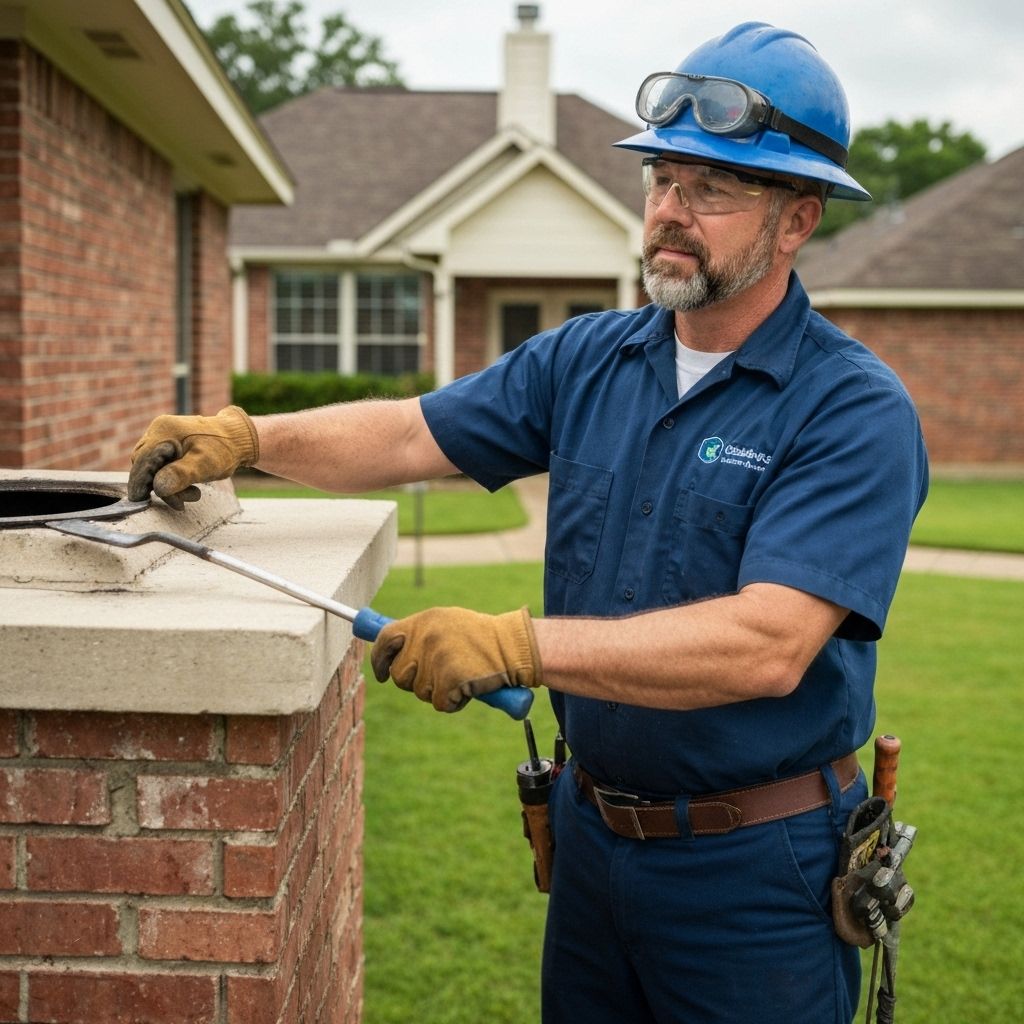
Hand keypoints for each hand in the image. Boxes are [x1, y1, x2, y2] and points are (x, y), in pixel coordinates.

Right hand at [128, 406, 258, 509]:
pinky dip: (171, 479)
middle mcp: (158, 430)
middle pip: (144, 465)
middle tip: (182, 502)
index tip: (141, 501)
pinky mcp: (167, 444)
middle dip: (159, 486)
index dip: (139, 482)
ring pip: (152, 467)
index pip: (141, 460)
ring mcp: (162, 436)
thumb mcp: (205, 465)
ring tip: (194, 493)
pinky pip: (159, 465)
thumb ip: (181, 474)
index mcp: (164, 431)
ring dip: (168, 485)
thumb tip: (158, 487)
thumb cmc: (224, 450)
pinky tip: (189, 488)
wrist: (238, 440)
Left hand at [371, 606, 541, 711]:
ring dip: (438, 691)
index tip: (380, 673)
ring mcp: (436, 659)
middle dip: (415, 681)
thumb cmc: (483, 637)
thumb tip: (391, 652)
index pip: (385, 638)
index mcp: (423, 621)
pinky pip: (440, 703)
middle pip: (399, 674)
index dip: (378, 659)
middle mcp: (426, 638)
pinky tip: (469, 688)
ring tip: (461, 676)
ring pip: (420, 692)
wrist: (514, 646)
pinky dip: (454, 702)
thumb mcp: (448, 623)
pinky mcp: (449, 679)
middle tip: (439, 676)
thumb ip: (421, 634)